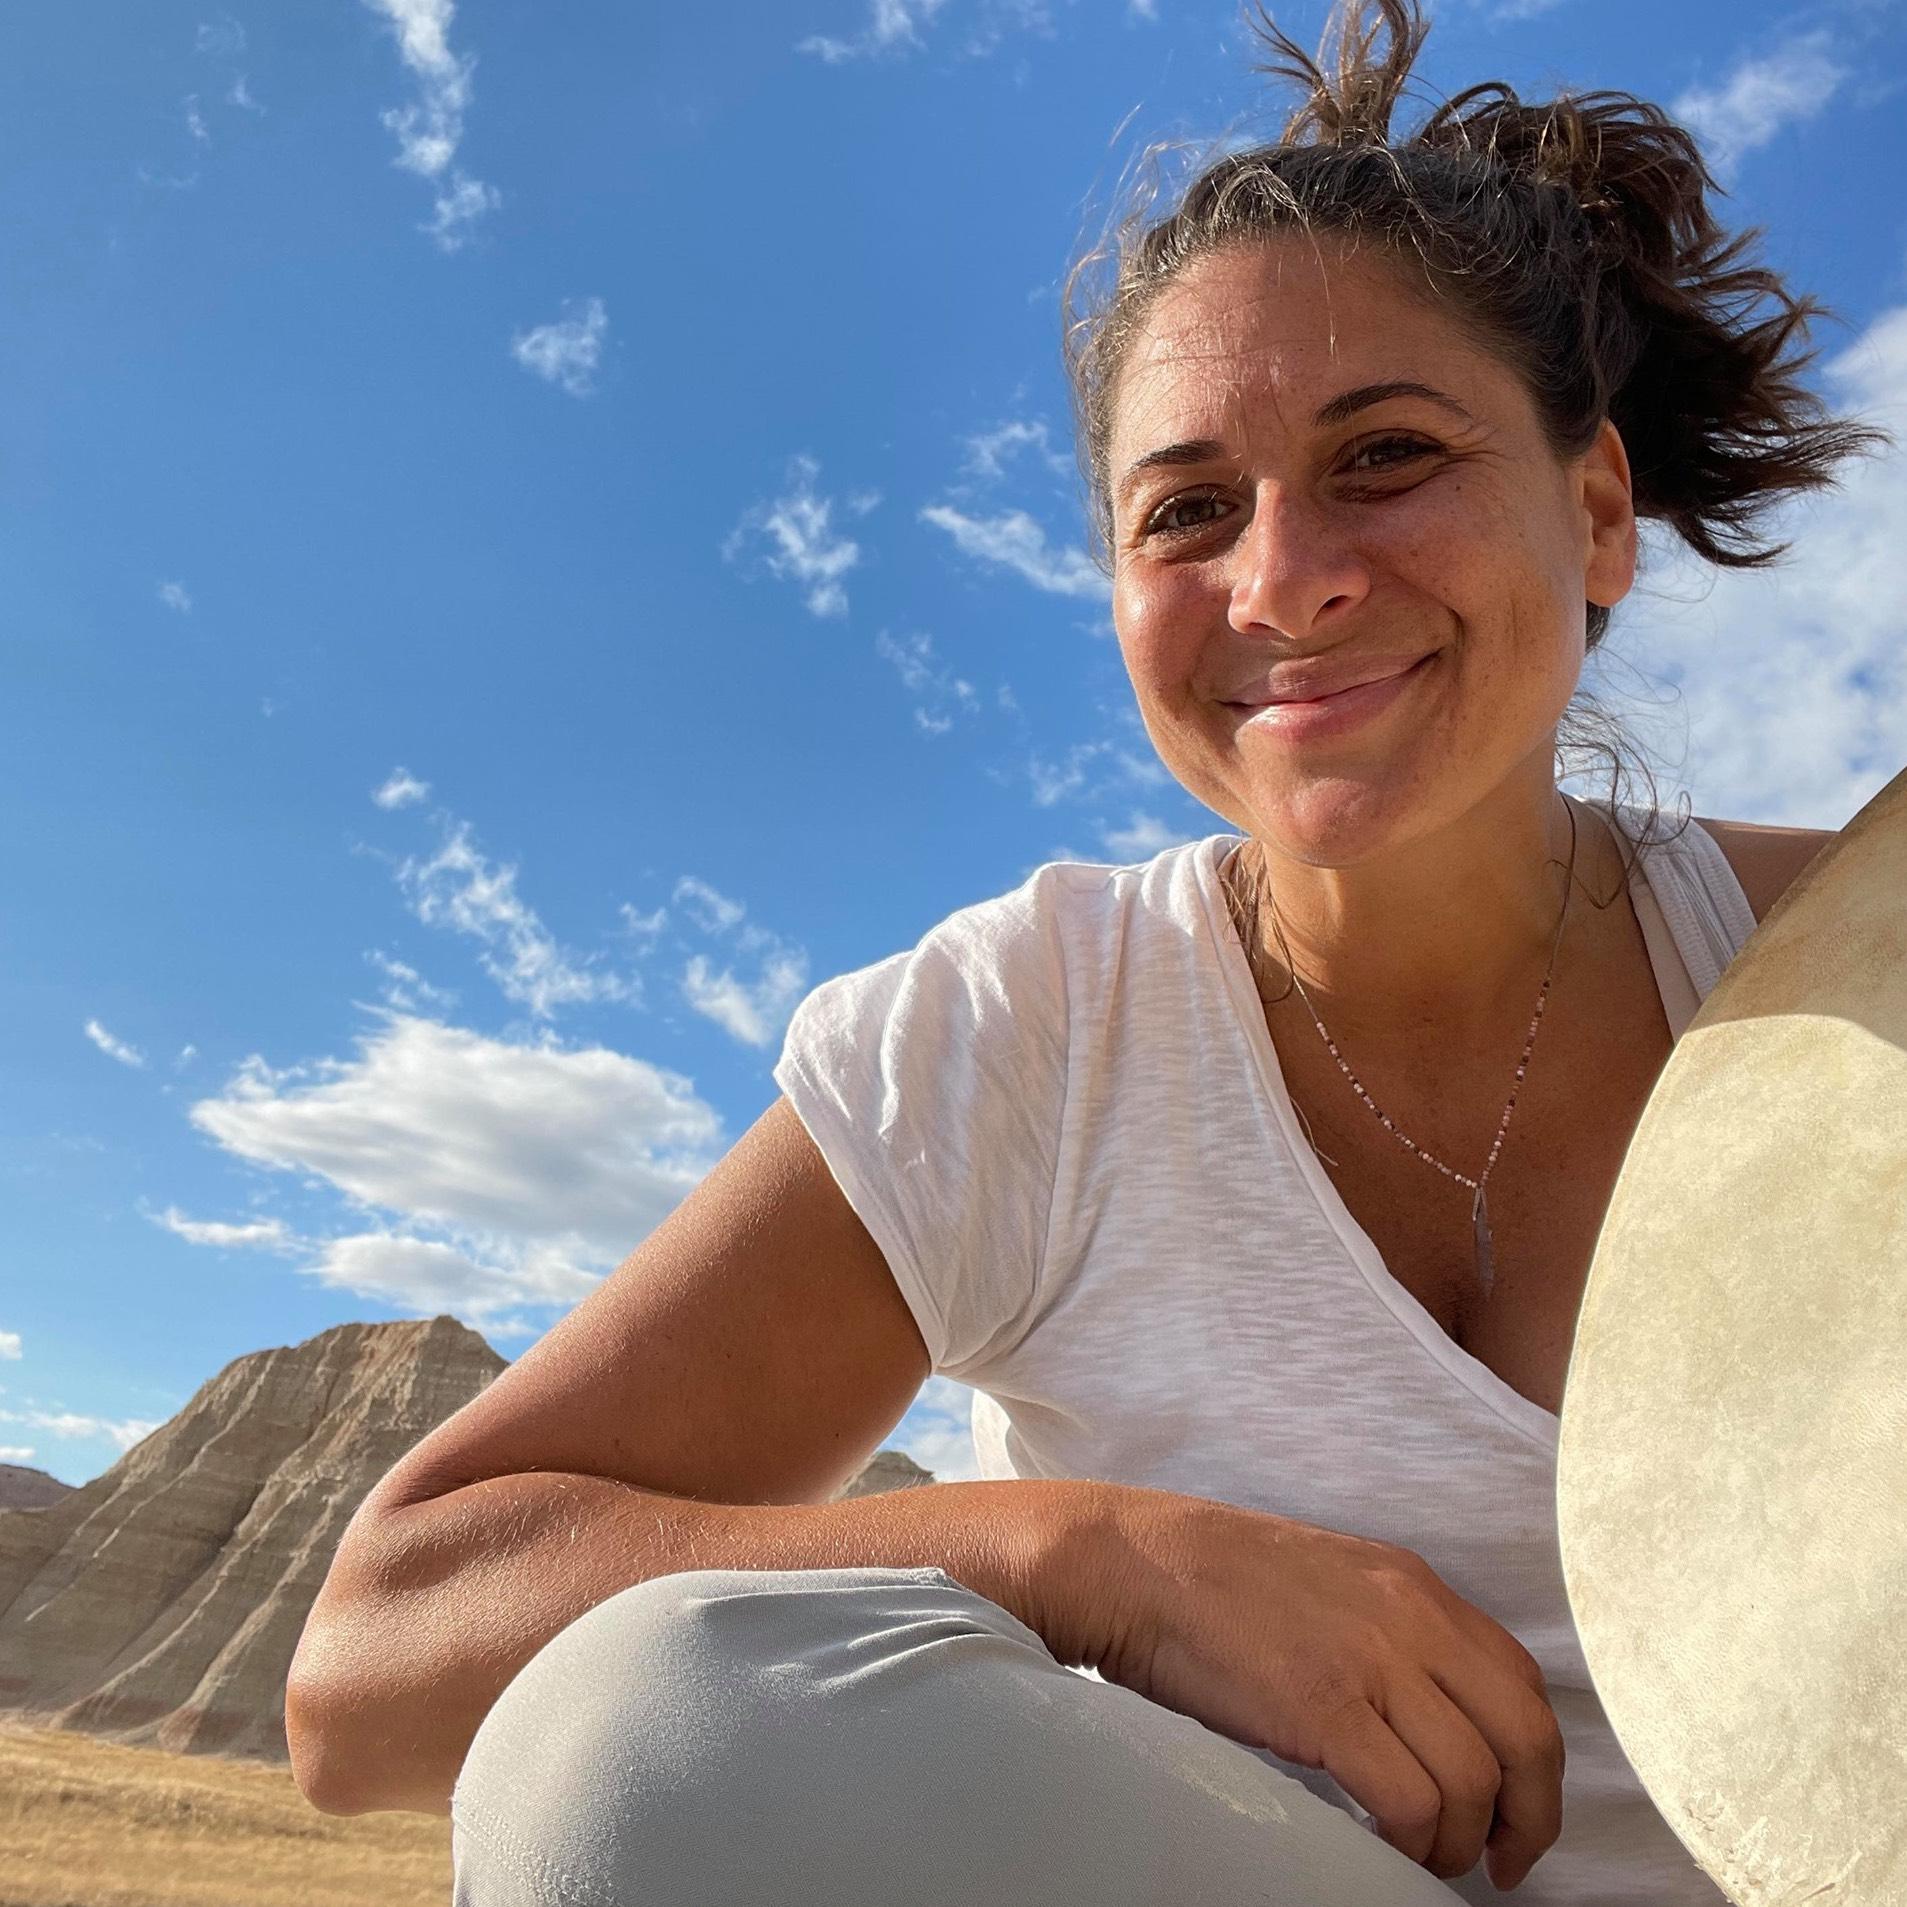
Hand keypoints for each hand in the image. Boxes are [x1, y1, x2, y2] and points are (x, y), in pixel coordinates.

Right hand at [1091, 1489, 1564, 1892]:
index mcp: (1412, 1585)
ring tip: (1424, 1857)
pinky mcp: (1322, 1706)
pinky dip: (1411, 1839)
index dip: (1534, 1762)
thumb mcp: (1331, 1582)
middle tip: (1500, 1861)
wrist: (1133, 1563)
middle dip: (1529, 1815)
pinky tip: (1383, 1842)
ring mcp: (1368, 1659)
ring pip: (1473, 1778)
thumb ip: (1390, 1631)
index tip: (1513, 1811)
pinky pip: (1409, 1798)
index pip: (1523, 1680)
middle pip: (1526, 1734)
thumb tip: (1429, 1717)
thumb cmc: (1213, 1579)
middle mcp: (1408, 1616)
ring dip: (1459, 1840)